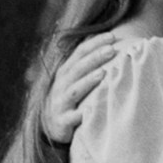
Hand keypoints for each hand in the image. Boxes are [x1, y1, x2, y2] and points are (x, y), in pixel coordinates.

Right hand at [42, 29, 125, 143]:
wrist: (50, 126)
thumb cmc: (70, 99)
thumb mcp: (75, 79)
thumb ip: (89, 64)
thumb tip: (113, 44)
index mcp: (66, 71)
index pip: (79, 52)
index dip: (94, 43)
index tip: (112, 36)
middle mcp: (62, 85)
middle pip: (78, 68)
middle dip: (95, 58)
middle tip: (111, 49)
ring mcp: (60, 103)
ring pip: (74, 90)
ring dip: (88, 81)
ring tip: (103, 73)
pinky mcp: (62, 121)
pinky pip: (72, 117)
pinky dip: (81, 114)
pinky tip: (92, 110)